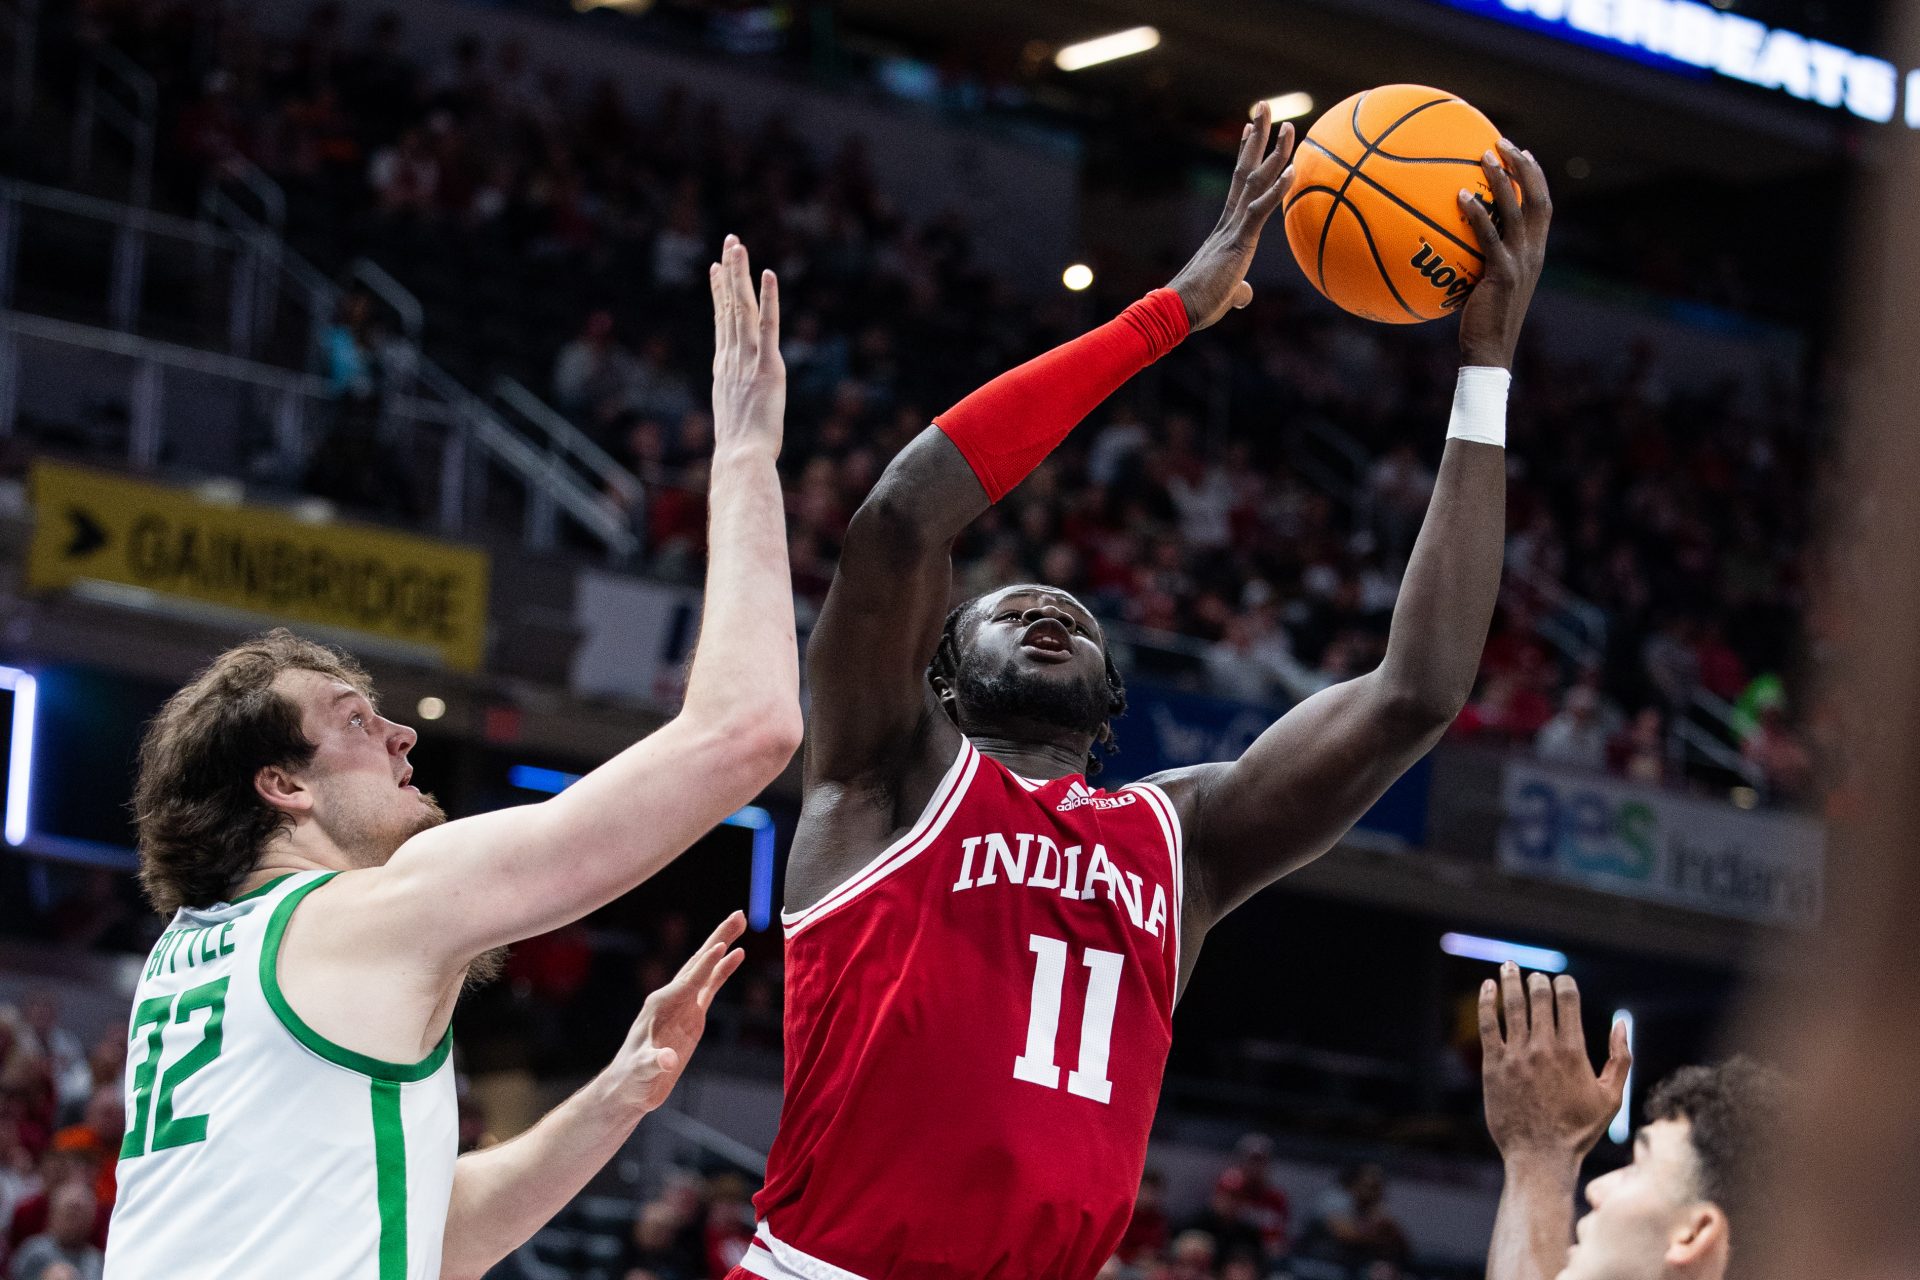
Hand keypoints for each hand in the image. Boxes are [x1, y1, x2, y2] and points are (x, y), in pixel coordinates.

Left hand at [601, 912, 747, 1115]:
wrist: (631, 1086)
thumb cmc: (633, 1079)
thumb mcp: (642, 1072)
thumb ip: (655, 1063)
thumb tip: (669, 1059)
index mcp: (660, 1004)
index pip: (689, 980)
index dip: (706, 964)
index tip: (721, 946)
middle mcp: (672, 997)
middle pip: (699, 961)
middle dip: (719, 937)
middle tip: (738, 914)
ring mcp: (682, 1004)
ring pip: (706, 967)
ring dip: (723, 944)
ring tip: (740, 922)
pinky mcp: (691, 1014)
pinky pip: (710, 985)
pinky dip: (723, 969)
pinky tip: (738, 955)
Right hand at [709, 235, 784, 455]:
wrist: (740, 457)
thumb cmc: (739, 447)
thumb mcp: (734, 416)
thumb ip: (736, 400)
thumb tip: (738, 404)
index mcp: (724, 367)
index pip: (722, 321)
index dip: (719, 293)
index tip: (717, 268)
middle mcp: (732, 357)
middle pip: (729, 306)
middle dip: (728, 272)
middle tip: (730, 242)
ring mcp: (747, 359)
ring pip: (743, 308)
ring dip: (740, 274)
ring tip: (737, 245)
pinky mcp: (768, 366)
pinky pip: (768, 326)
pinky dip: (768, 298)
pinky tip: (767, 274)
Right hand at [1166, 100, 1295, 331]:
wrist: (1178, 311)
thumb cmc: (1197, 306)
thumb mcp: (1224, 296)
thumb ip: (1237, 290)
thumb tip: (1244, 295)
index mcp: (1227, 228)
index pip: (1240, 184)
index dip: (1248, 156)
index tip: (1253, 131)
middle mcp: (1229, 220)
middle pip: (1246, 169)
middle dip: (1257, 137)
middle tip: (1265, 107)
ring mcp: (1233, 228)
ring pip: (1255, 182)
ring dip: (1274, 153)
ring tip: (1288, 126)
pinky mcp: (1237, 241)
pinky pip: (1260, 209)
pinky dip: (1277, 189)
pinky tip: (1293, 169)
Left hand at [1457, 141, 1550, 369]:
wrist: (1490, 351)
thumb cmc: (1482, 322)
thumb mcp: (1486, 286)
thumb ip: (1480, 260)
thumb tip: (1453, 242)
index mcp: (1535, 254)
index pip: (1543, 207)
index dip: (1536, 178)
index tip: (1523, 153)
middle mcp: (1534, 253)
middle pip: (1537, 199)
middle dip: (1523, 167)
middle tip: (1503, 143)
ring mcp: (1520, 263)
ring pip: (1518, 210)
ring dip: (1503, 179)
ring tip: (1486, 155)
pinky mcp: (1502, 274)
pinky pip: (1490, 236)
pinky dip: (1477, 214)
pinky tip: (1460, 196)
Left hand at [1479, 963, 1629, 1162]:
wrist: (1540, 1156)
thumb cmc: (1579, 1130)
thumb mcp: (1611, 1096)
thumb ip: (1620, 1059)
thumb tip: (1621, 1024)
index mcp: (1572, 1052)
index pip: (1567, 1001)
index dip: (1564, 984)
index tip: (1561, 981)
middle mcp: (1543, 1048)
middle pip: (1539, 998)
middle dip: (1537, 981)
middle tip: (1534, 975)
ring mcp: (1516, 1055)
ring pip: (1511, 1006)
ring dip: (1510, 981)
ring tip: (1509, 966)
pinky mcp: (1493, 1065)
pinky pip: (1488, 1024)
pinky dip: (1487, 1002)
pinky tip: (1488, 986)